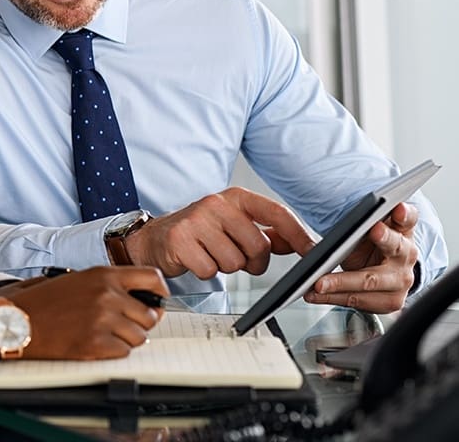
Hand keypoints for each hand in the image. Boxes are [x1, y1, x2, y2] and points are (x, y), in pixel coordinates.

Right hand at [0, 266, 168, 360]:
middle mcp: (107, 294)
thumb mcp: (78, 280)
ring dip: (126, 340)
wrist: (16, 320)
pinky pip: (124, 353)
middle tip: (123, 325)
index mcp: (103, 275)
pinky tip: (94, 343)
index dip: (160, 292)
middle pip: (150, 315)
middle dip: (140, 323)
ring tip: (104, 334)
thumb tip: (144, 301)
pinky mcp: (96, 343)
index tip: (157, 301)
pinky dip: (113, 352)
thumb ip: (110, 285)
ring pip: (139, 337)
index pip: (152, 277)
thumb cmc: (44, 301)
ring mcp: (103, 320)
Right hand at [123, 187, 314, 279]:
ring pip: (235, 262)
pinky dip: (206, 271)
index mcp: (235, 197)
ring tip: (211, 255)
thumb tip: (299, 242)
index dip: (299, 234)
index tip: (314, 251)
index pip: (276, 213)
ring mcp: (196, 220)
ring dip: (226, 267)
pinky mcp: (180, 240)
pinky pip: (211, 270)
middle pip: (258, 246)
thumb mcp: (233, 226)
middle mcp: (216, 204)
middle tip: (237, 258)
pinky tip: (196, 260)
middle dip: (252, 261)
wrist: (155, 238)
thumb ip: (266, 233)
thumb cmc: (198, 232)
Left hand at [305, 201, 419, 312]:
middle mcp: (407, 254)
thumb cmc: (370, 244)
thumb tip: (320, 214)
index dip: (404, 213)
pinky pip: (359, 300)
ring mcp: (401, 281)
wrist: (381, 271)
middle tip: (369, 233)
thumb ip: (355, 218)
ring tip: (317, 283)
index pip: (407, 218)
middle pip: (394, 248)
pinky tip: (315, 294)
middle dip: (382, 240)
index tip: (398, 208)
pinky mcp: (390, 301)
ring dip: (340, 283)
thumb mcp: (365, 227)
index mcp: (402, 229)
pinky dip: (333, 297)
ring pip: (370, 281)